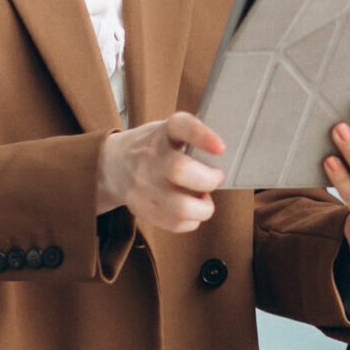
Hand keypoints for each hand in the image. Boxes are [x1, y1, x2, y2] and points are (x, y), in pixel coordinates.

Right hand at [97, 112, 224, 233]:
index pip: (182, 127)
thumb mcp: (171, 131)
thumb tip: (235, 152)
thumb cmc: (157, 146)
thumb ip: (196, 138)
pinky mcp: (140, 206)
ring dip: (202, 208)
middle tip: (216, 178)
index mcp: (164, 132)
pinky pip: (173, 223)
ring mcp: (143, 183)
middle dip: (207, 180)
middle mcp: (151, 156)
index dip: (202, 136)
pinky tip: (192, 212)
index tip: (220, 148)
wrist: (114, 163)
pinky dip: (190, 222)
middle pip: (180, 171)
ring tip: (204, 200)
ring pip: (180, 207)